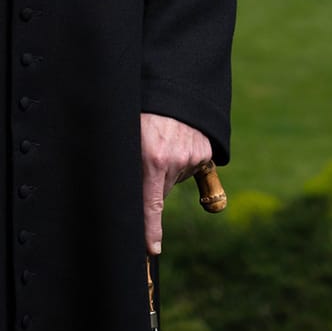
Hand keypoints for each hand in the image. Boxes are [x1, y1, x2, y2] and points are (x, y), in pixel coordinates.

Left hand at [140, 113, 211, 255]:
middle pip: (160, 191)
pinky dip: (182, 160)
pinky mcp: (205, 151)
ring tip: (160, 139)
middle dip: (151, 182)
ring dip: (166, 167)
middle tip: (145, 154)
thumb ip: (130, 163)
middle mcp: (174, 160)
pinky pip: (190, 167)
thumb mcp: (126, 133)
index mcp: (151, 159)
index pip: (150, 205)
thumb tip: (133, 196)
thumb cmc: (141, 109)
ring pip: (174, 178)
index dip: (149, 230)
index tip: (151, 249)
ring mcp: (193, 156)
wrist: (172, 81)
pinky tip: (177, 142)